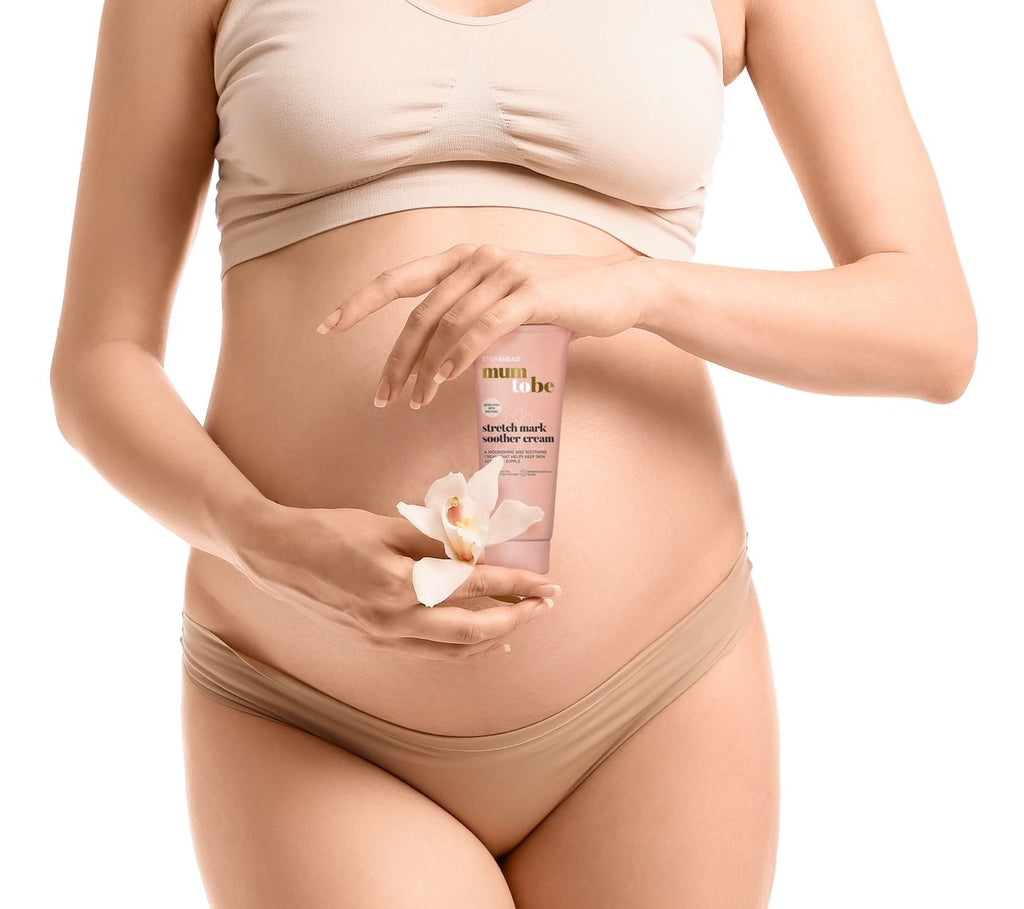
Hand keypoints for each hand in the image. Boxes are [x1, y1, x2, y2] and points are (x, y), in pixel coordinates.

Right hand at [228, 500, 560, 660]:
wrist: (272, 554)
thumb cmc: (325, 532)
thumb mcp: (383, 525)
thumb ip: (434, 540)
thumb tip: (479, 548)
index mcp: (399, 585)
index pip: (475, 586)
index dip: (517, 584)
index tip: (546, 582)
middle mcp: (394, 621)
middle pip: (473, 631)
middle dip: (517, 618)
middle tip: (546, 604)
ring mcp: (383, 637)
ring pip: (454, 650)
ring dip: (495, 637)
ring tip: (523, 622)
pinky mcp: (375, 641)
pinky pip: (431, 653)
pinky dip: (463, 649)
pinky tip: (481, 642)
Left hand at [315, 243, 647, 408]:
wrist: (618, 291)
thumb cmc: (561, 301)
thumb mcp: (507, 299)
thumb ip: (473, 315)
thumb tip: (441, 356)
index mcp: (465, 257)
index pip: (400, 279)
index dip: (359, 302)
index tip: (327, 326)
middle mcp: (478, 258)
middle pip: (419, 313)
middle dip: (394, 360)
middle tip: (382, 398)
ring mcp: (504, 272)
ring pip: (446, 325)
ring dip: (424, 370)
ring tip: (414, 403)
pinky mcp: (530, 294)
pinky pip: (481, 328)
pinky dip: (457, 357)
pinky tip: (444, 381)